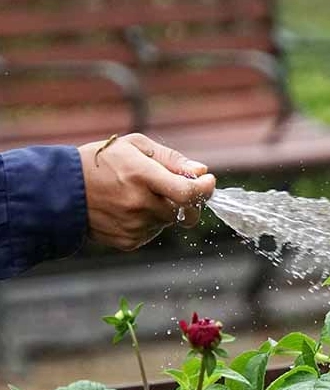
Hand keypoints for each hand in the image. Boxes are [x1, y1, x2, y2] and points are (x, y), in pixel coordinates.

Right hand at [78, 133, 215, 249]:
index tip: (208, 182)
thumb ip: (171, 159)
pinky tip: (127, 209)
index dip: (204, 190)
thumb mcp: (134, 147)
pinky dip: (148, 222)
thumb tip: (201, 172)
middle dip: (183, 200)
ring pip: (168, 222)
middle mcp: (138, 204)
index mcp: (141, 176)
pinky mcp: (129, 241)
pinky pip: (152, 233)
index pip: (187, 193)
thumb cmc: (101, 162)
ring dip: (163, 210)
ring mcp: (134, 226)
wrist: (62, 190)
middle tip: (170, 188)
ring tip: (136, 195)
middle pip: (182, 210)